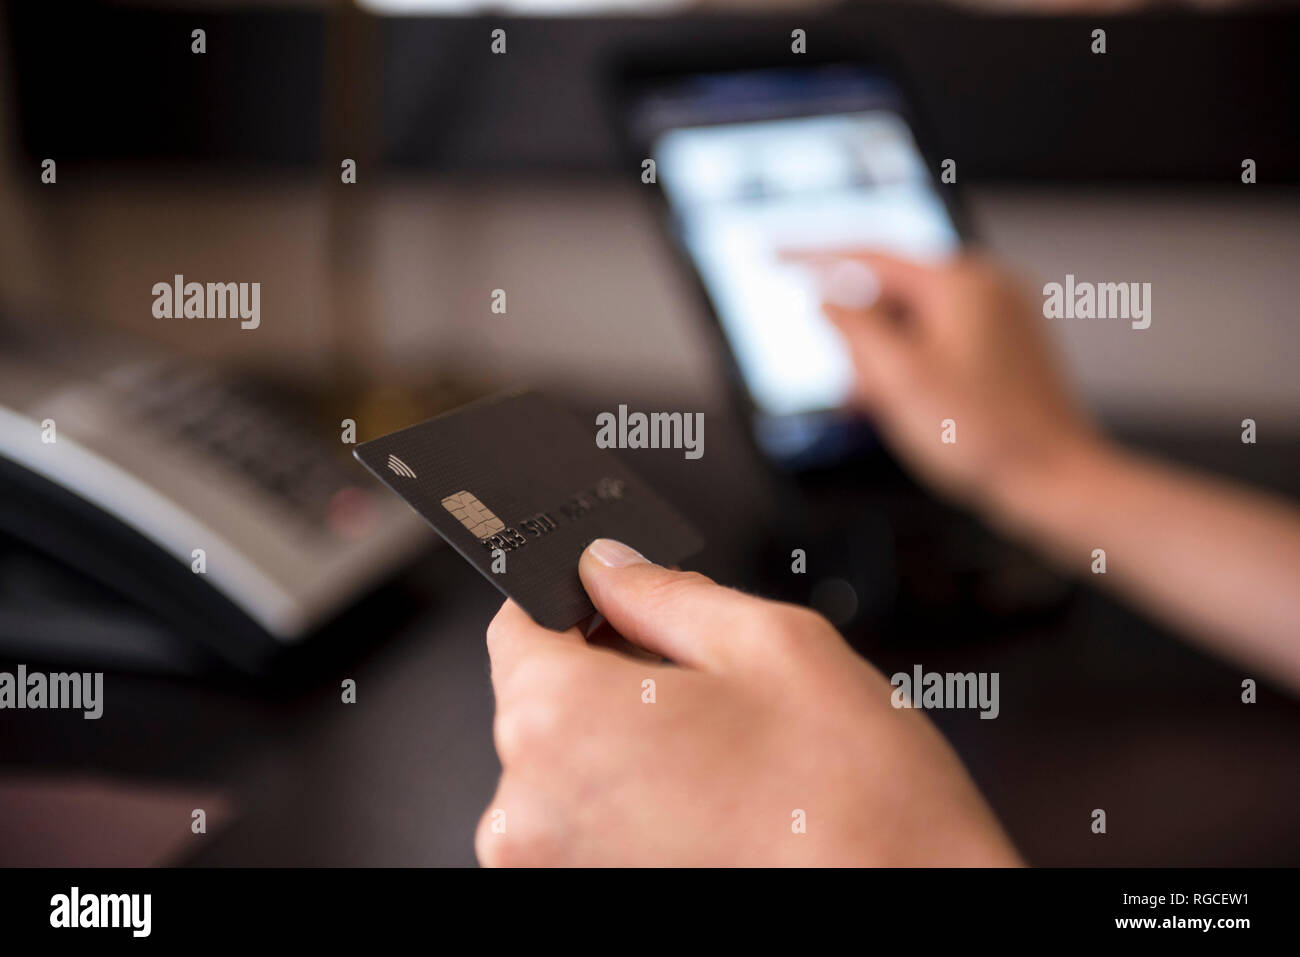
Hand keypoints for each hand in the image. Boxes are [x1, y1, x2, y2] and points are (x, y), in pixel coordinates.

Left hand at [476, 538, 1021, 866]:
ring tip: (721, 762)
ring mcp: (551, 873)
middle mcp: (527, 810)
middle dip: (609, 677)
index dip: (573, 602)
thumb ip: (665, 592)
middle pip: (540, 701)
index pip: (516, 624)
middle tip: (704, 691)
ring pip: (565, 769)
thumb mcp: (772, 644)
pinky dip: (631, 810)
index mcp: (559, 720)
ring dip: (624, 749)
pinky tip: (711, 809)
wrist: (908, 917)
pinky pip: (585, 831)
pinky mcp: (583, 907)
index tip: (616, 606)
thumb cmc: (852, 804)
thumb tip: (609, 567)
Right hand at [787, 250, 1100, 514]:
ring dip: (882, 363)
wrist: (1052, 481)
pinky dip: (909, 370)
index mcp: (961, 283)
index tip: (772, 254)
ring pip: (910, 324)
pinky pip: (936, 344)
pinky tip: (903, 407)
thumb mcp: (898, 380)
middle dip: (860, 342)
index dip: (810, 256)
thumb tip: (825, 296)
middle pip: (888, 296)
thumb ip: (853, 328)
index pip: (866, 255)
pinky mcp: (1004, 347)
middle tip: (856, 392)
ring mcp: (1000, 317)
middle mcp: (985, 288)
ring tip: (883, 410)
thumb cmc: (987, 437)